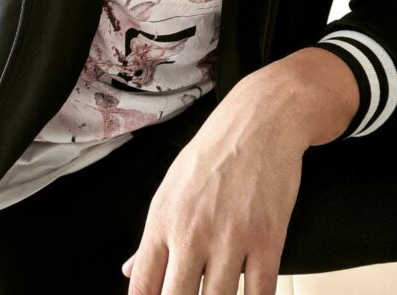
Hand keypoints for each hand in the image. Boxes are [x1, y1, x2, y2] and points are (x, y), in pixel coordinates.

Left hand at [121, 71, 305, 294]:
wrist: (261, 119)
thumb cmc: (215, 150)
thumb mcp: (172, 186)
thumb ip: (152, 236)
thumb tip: (129, 271)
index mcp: (162, 220)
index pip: (143, 288)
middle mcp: (191, 233)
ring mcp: (230, 238)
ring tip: (220, 294)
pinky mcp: (267, 238)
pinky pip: (260, 294)